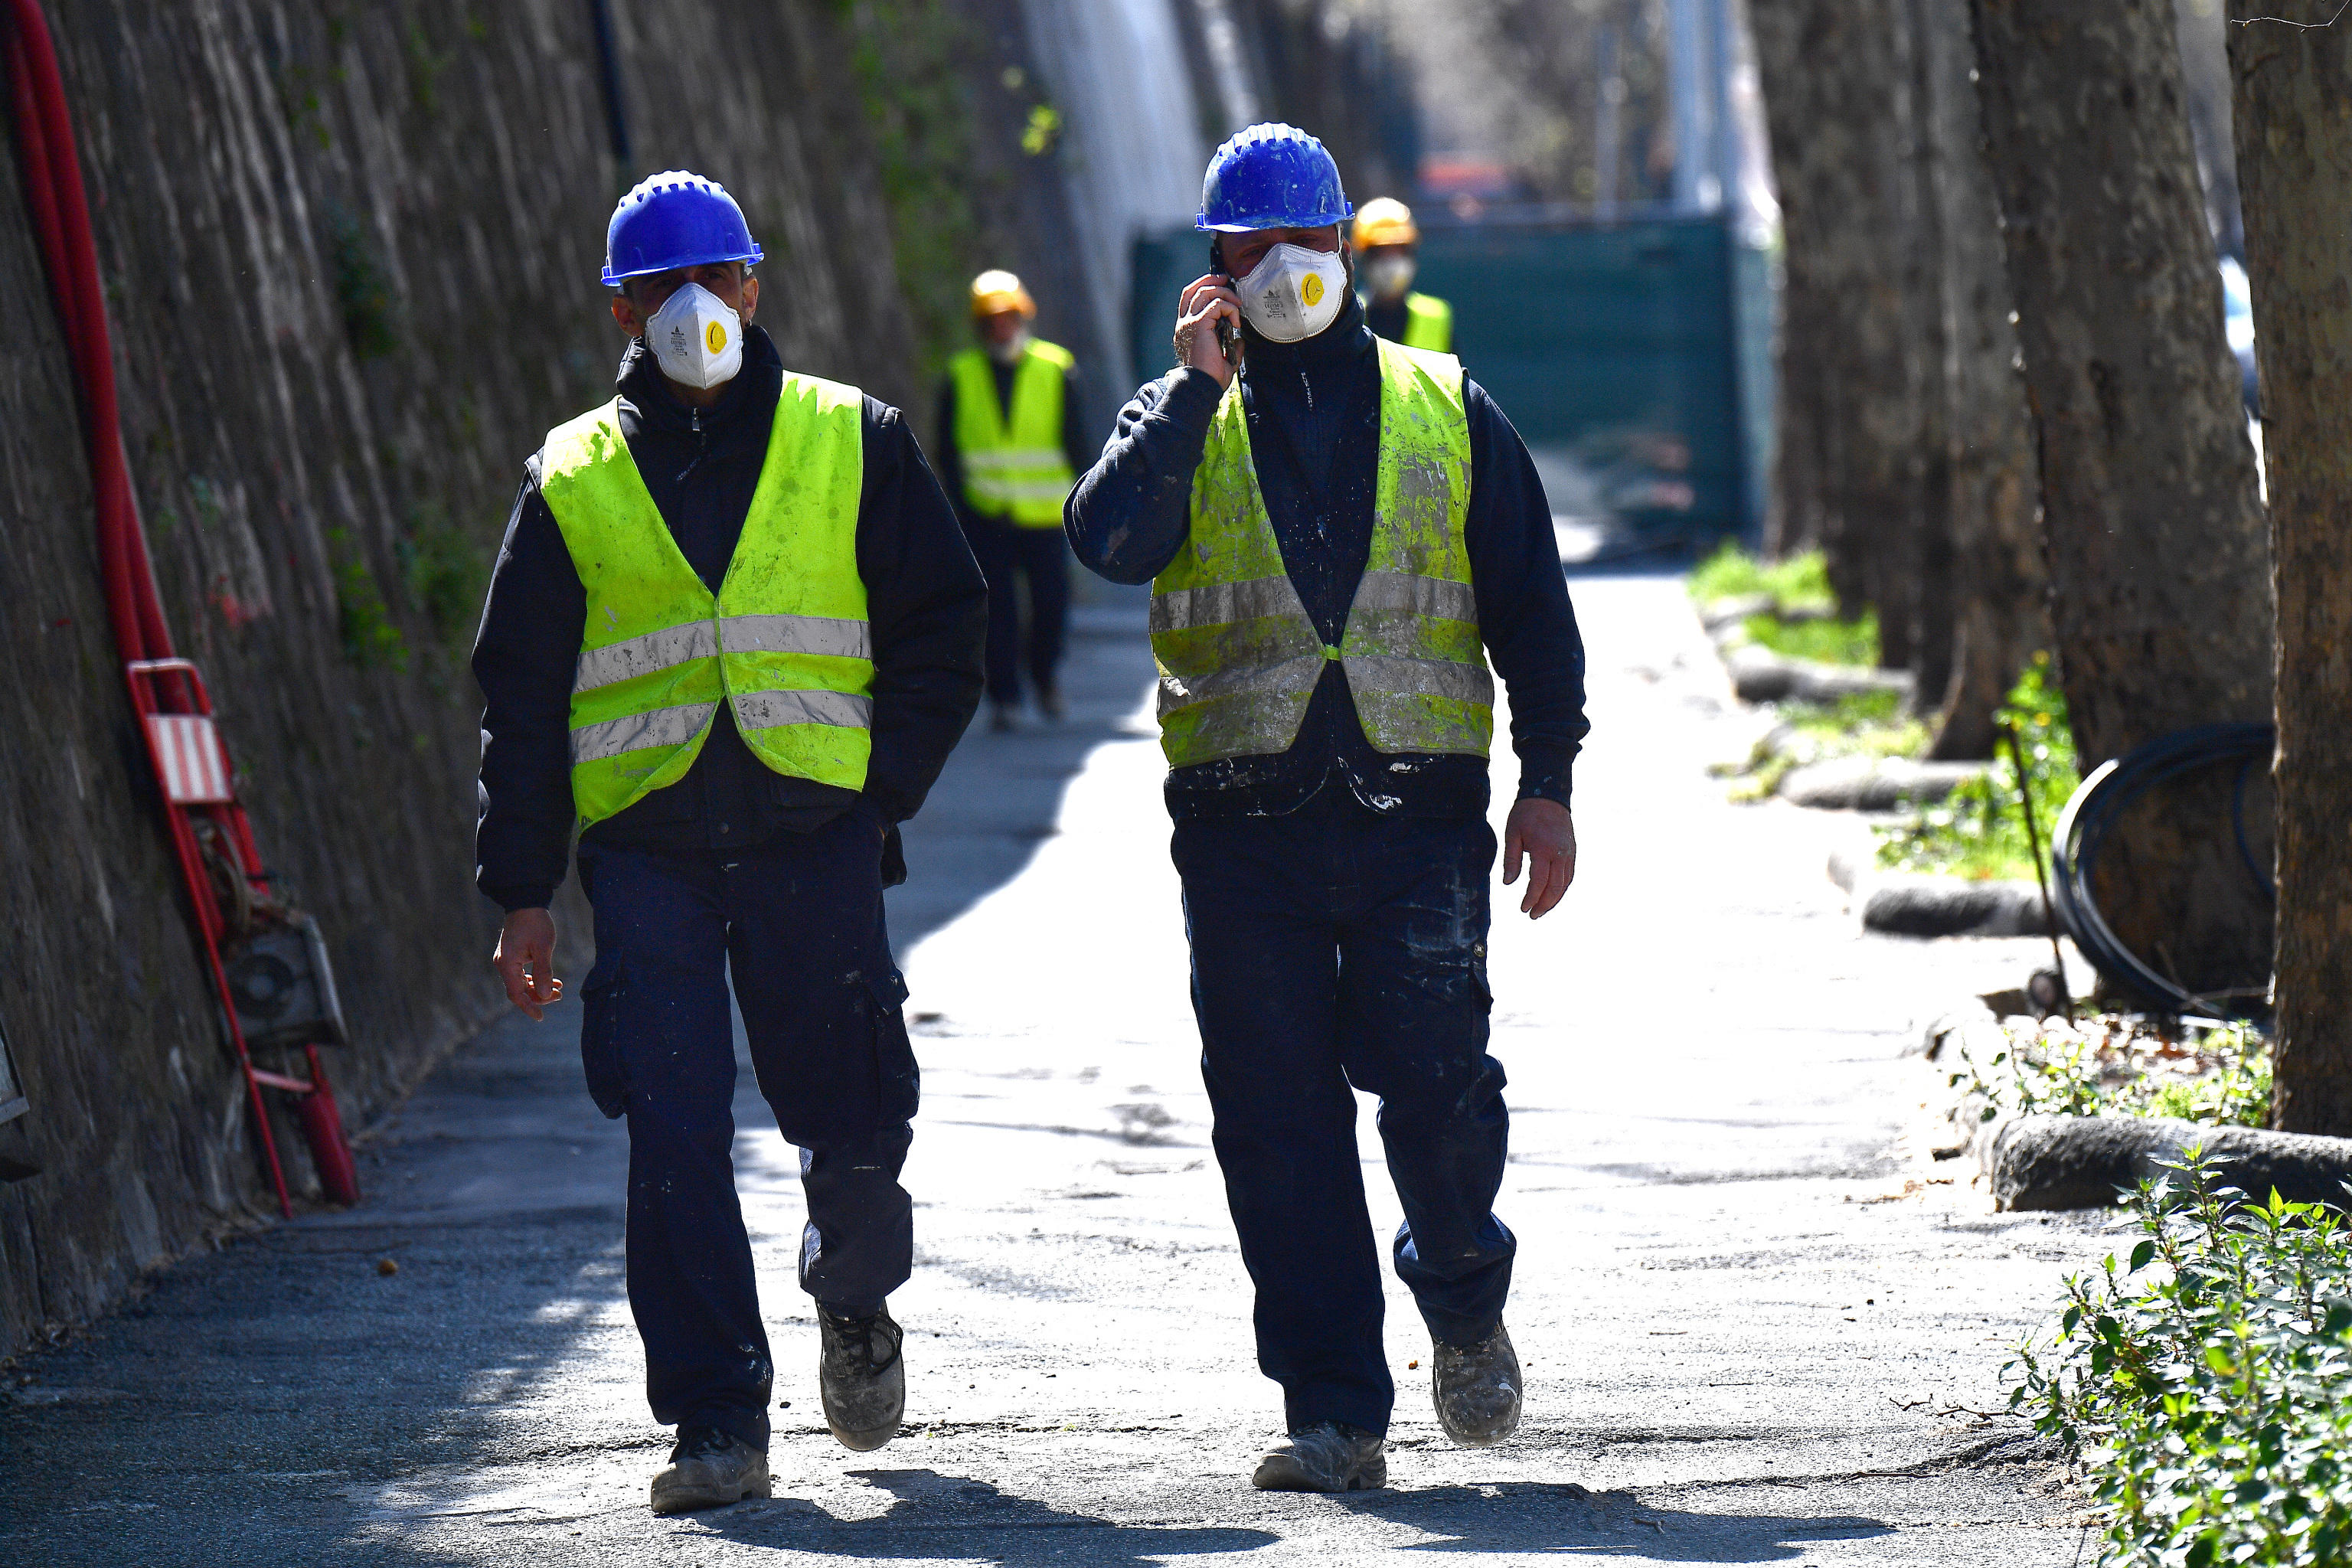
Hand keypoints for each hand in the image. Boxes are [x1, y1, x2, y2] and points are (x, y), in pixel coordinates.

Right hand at [493, 908, 562, 1019]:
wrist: (526, 902)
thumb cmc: (535, 923)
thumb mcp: (543, 948)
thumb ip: (543, 972)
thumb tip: (545, 994)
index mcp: (507, 963)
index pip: (516, 994)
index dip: (529, 1006)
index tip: (541, 1017)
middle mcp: (502, 964)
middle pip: (519, 990)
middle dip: (538, 997)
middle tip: (559, 996)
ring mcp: (505, 960)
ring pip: (521, 983)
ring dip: (538, 988)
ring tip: (559, 989)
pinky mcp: (511, 955)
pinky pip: (521, 974)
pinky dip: (535, 979)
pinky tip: (552, 980)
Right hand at [1174, 273, 1241, 386]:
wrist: (1202, 385)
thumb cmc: (1210, 377)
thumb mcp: (1223, 358)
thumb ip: (1230, 347)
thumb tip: (1240, 340)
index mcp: (1186, 329)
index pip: (1190, 298)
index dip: (1204, 285)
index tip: (1221, 284)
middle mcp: (1184, 323)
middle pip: (1195, 289)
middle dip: (1213, 281)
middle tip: (1228, 281)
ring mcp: (1189, 322)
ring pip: (1206, 292)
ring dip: (1225, 294)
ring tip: (1238, 306)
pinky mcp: (1199, 324)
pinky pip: (1217, 305)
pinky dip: (1230, 309)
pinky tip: (1236, 322)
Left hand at [1502, 799, 1575, 918]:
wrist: (1548, 795)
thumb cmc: (1526, 813)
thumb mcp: (1512, 834)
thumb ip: (1511, 860)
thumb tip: (1508, 883)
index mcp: (1543, 850)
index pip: (1538, 882)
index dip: (1531, 898)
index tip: (1523, 908)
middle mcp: (1560, 854)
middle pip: (1555, 887)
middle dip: (1544, 904)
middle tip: (1533, 915)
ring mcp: (1569, 853)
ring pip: (1565, 883)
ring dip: (1554, 899)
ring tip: (1542, 909)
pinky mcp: (1572, 851)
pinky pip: (1569, 874)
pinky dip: (1562, 888)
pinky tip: (1552, 894)